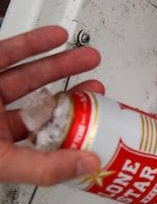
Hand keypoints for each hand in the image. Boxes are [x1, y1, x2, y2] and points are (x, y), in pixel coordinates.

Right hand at [0, 26, 104, 185]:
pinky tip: (55, 36)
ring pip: (26, 76)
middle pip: (39, 105)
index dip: (72, 129)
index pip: (42, 141)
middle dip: (72, 91)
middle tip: (100, 82)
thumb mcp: (0, 161)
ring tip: (88, 54)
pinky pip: (4, 53)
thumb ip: (43, 167)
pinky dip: (31, 44)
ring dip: (58, 63)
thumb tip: (88, 165)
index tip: (99, 116)